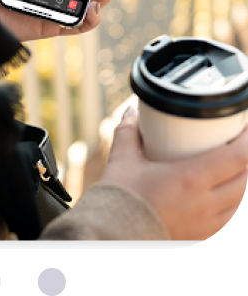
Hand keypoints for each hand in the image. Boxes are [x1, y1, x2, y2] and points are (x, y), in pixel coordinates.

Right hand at [100, 106, 247, 239]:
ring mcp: (207, 224)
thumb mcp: (122, 159)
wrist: (112, 235)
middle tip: (240, 144)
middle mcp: (206, 203)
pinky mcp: (201, 237)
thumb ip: (128, 131)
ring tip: (235, 169)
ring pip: (243, 202)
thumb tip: (132, 111)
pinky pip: (229, 220)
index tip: (245, 126)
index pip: (238, 157)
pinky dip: (234, 205)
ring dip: (243, 183)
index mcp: (191, 179)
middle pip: (247, 179)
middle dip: (247, 159)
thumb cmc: (119, 198)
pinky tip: (225, 198)